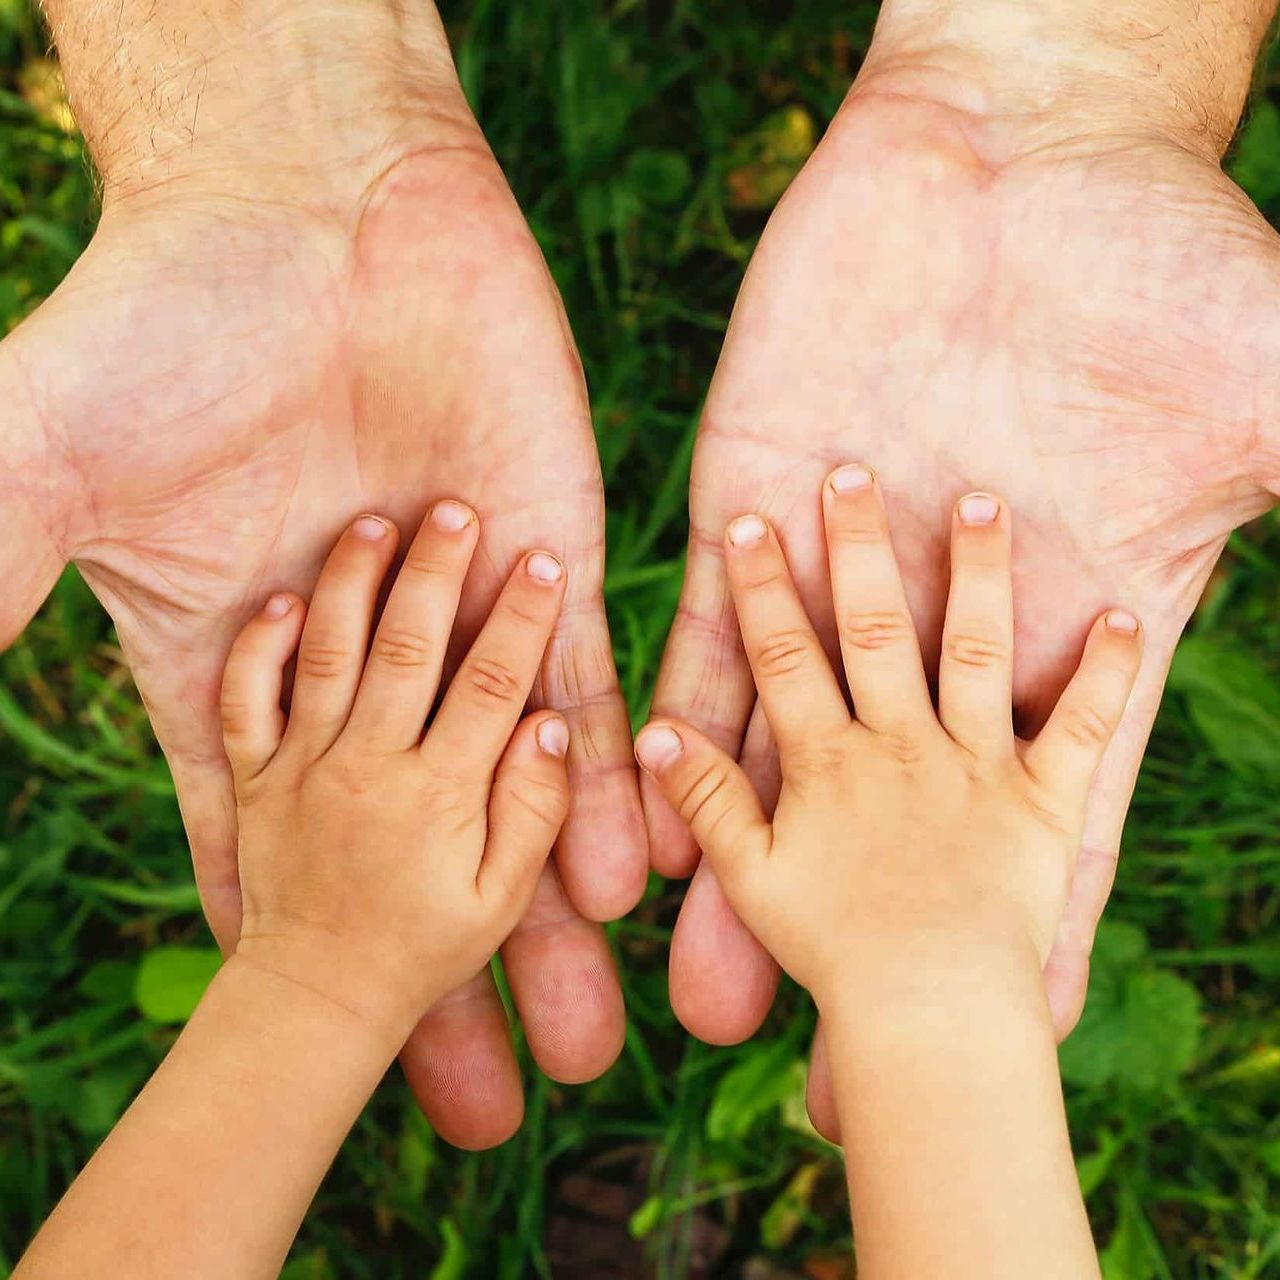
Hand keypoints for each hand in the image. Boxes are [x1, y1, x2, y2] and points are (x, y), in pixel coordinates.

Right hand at [0, 22, 644, 1145]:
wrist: (318, 203)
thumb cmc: (171, 319)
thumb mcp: (48, 464)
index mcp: (250, 669)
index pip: (265, 844)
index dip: (285, 952)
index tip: (319, 1064)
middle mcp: (366, 669)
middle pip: (406, 848)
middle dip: (446, 971)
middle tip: (498, 1097)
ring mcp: (466, 624)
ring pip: (507, 792)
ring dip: (543, 910)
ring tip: (586, 1029)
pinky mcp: (555, 568)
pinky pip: (583, 693)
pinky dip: (601, 784)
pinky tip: (627, 883)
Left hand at [222, 503, 569, 1044]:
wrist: (311, 1004)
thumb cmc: (422, 954)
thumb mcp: (497, 898)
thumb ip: (532, 811)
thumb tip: (552, 727)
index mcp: (440, 792)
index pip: (492, 683)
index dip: (524, 618)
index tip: (547, 560)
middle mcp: (369, 764)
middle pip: (410, 649)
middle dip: (441, 573)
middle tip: (461, 509)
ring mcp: (303, 764)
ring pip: (329, 656)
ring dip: (353, 585)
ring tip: (376, 524)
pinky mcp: (249, 775)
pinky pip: (241, 702)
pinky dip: (257, 651)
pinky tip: (280, 603)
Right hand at [640, 471, 1142, 1004]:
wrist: (936, 1018)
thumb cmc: (832, 957)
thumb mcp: (752, 876)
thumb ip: (704, 797)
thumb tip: (654, 731)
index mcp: (829, 759)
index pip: (784, 654)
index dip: (761, 588)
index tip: (748, 522)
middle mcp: (901, 742)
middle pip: (871, 627)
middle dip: (854, 546)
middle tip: (847, 471)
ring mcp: (977, 760)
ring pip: (971, 647)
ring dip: (975, 574)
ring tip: (979, 501)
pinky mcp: (1047, 792)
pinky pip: (1083, 722)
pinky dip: (1105, 670)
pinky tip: (1118, 611)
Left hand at [649, 56, 1279, 1130]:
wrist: (1018, 145)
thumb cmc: (1164, 259)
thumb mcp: (1274, 395)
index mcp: (1062, 627)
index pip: (1056, 809)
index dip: (1046, 927)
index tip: (1021, 1040)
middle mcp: (939, 628)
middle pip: (900, 815)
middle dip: (861, 934)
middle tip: (813, 1065)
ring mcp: (833, 576)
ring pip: (781, 746)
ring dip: (743, 867)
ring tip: (700, 992)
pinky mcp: (747, 507)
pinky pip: (697, 639)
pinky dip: (673, 728)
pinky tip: (643, 826)